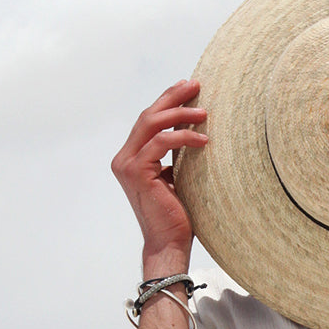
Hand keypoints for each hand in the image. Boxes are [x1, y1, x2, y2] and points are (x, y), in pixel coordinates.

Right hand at [111, 79, 207, 267]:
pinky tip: (203, 140)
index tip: (187, 86)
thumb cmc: (176, 214)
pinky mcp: (137, 172)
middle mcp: (124, 158)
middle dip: (173, 97)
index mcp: (131, 157)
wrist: (168, 243)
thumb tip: (191, 130)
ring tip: (205, 113)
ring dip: (181, 114)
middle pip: (149, 116)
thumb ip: (174, 154)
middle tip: (196, 85)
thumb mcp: (177, 175)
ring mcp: (127, 164)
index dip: (167, 100)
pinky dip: (183, 137)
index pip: (149, 120)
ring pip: (152, 124)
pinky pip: (161, 143)